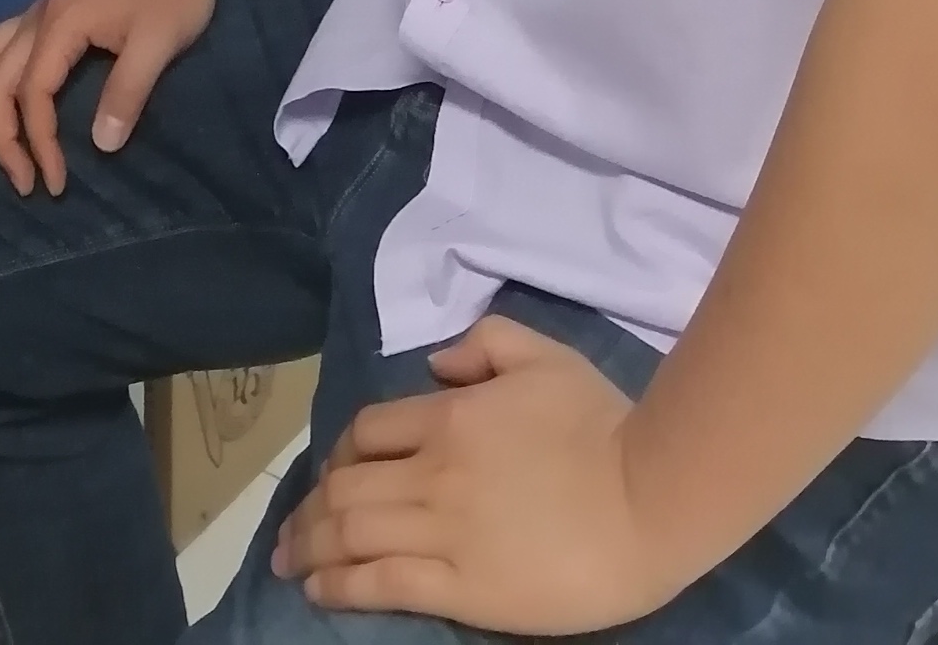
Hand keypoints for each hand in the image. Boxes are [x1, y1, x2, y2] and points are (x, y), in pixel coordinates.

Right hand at [0, 0, 217, 196]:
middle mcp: (37, 16)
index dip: (38, 141)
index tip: (57, 182)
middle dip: (0, 136)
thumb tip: (101, 146)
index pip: (32, 92)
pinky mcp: (48, 11)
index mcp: (60, 24)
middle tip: (23, 185)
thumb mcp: (159, 43)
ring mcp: (39, 10)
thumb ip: (128, 92)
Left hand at [273, 313, 680, 632]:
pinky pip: (383, 584)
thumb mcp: (544, 356)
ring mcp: (444, 531)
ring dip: (310, 547)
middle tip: (293, 530)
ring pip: (351, 534)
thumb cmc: (603, 425)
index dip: (342, 452)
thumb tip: (437, 365)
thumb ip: (485, 345)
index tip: (335, 472)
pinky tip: (319, 591)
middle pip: (344, 486)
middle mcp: (433, 471)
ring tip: (289, 564)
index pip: (368, 431)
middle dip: (309, 508)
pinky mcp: (462, 588)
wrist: (648, 497)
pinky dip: (340, 586)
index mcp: (450, 416)